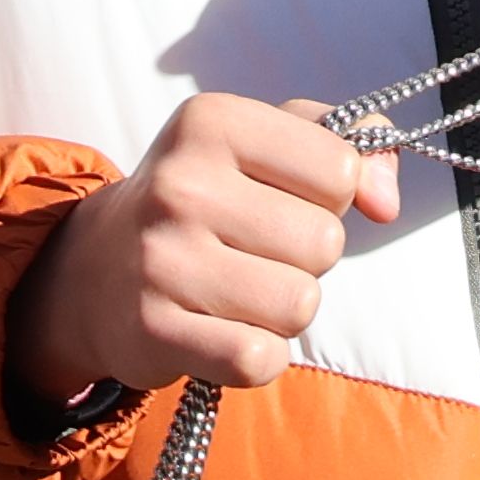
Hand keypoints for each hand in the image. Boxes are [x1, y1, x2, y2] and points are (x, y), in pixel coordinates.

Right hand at [9, 93, 398, 410]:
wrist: (93, 271)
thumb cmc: (201, 203)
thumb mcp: (259, 147)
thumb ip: (343, 144)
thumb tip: (387, 200)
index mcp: (211, 121)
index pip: (339, 169)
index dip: (327, 197)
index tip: (281, 200)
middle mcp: (180, 183)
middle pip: (324, 242)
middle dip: (303, 258)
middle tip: (250, 252)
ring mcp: (162, 258)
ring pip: (300, 304)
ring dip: (281, 310)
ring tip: (235, 292)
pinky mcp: (154, 330)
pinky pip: (261, 359)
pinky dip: (256, 357)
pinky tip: (220, 333)